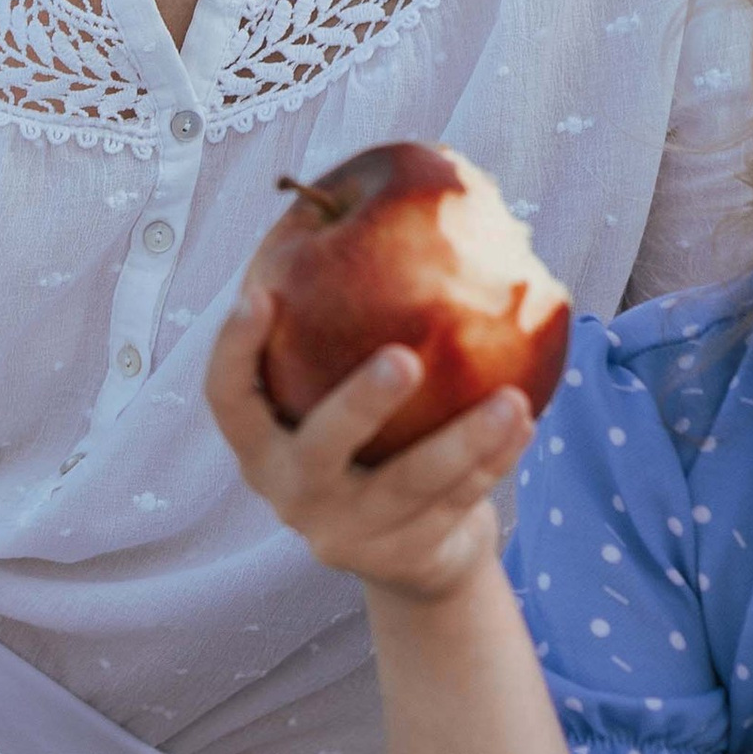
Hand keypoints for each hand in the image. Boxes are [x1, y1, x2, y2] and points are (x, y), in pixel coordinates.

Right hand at [209, 285, 534, 603]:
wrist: (414, 551)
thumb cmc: (374, 436)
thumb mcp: (339, 389)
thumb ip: (344, 321)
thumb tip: (379, 196)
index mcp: (262, 444)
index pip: (228, 399)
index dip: (236, 350)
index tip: (261, 295)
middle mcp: (292, 493)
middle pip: (318, 449)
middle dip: (359, 404)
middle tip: (404, 359)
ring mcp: (346, 534)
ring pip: (406, 486)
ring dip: (462, 441)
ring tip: (511, 401)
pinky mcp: (403, 558)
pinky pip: (454, 503)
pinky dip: (492, 462)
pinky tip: (524, 418)